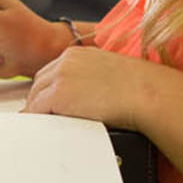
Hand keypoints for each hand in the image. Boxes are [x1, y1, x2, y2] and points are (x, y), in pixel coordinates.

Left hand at [23, 46, 182, 130]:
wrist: (146, 94)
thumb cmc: (139, 87)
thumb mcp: (111, 73)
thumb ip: (92, 78)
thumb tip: (86, 94)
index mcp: (79, 53)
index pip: (52, 71)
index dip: (48, 88)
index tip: (47, 101)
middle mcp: (66, 61)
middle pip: (40, 82)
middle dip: (39, 99)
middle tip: (42, 116)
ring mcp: (60, 77)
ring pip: (36, 96)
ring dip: (38, 111)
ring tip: (43, 126)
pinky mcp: (58, 95)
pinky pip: (37, 110)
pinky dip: (38, 120)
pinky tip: (44, 129)